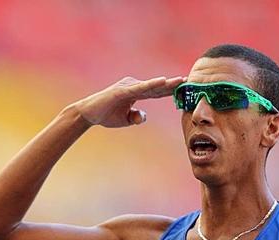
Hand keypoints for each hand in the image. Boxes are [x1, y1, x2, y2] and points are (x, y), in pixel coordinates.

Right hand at [66, 76, 184, 127]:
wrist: (88, 114)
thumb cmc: (106, 115)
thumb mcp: (125, 120)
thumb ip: (136, 117)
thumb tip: (143, 116)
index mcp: (136, 93)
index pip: (156, 91)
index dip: (170, 90)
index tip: (185, 89)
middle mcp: (133, 86)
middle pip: (156, 86)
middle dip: (172, 84)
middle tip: (189, 80)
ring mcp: (127, 87)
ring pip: (150, 86)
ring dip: (165, 84)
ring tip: (180, 81)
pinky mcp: (121, 91)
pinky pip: (139, 88)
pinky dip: (151, 85)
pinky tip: (162, 82)